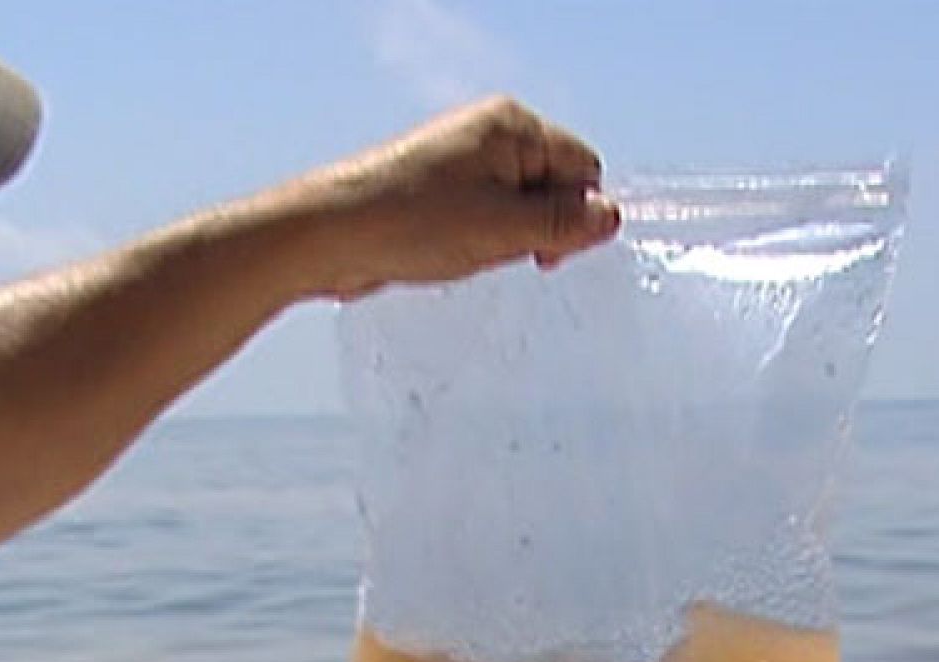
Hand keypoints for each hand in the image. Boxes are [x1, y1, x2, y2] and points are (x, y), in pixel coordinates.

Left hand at [285, 94, 620, 299]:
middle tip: (497, 253)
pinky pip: (480, 225)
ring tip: (459, 252)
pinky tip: (442, 258)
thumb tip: (609, 217)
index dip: (575, 214)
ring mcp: (460, 168)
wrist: (328, 237)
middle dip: (535, 230)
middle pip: (551, 189)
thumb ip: (563, 223)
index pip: (582, 167)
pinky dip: (472, 247)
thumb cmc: (406, 220)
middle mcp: (487, 138)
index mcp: (511, 127)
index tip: (547, 252)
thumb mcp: (502, 227)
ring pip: (514, 213)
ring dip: (500, 244)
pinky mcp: (435, 199)